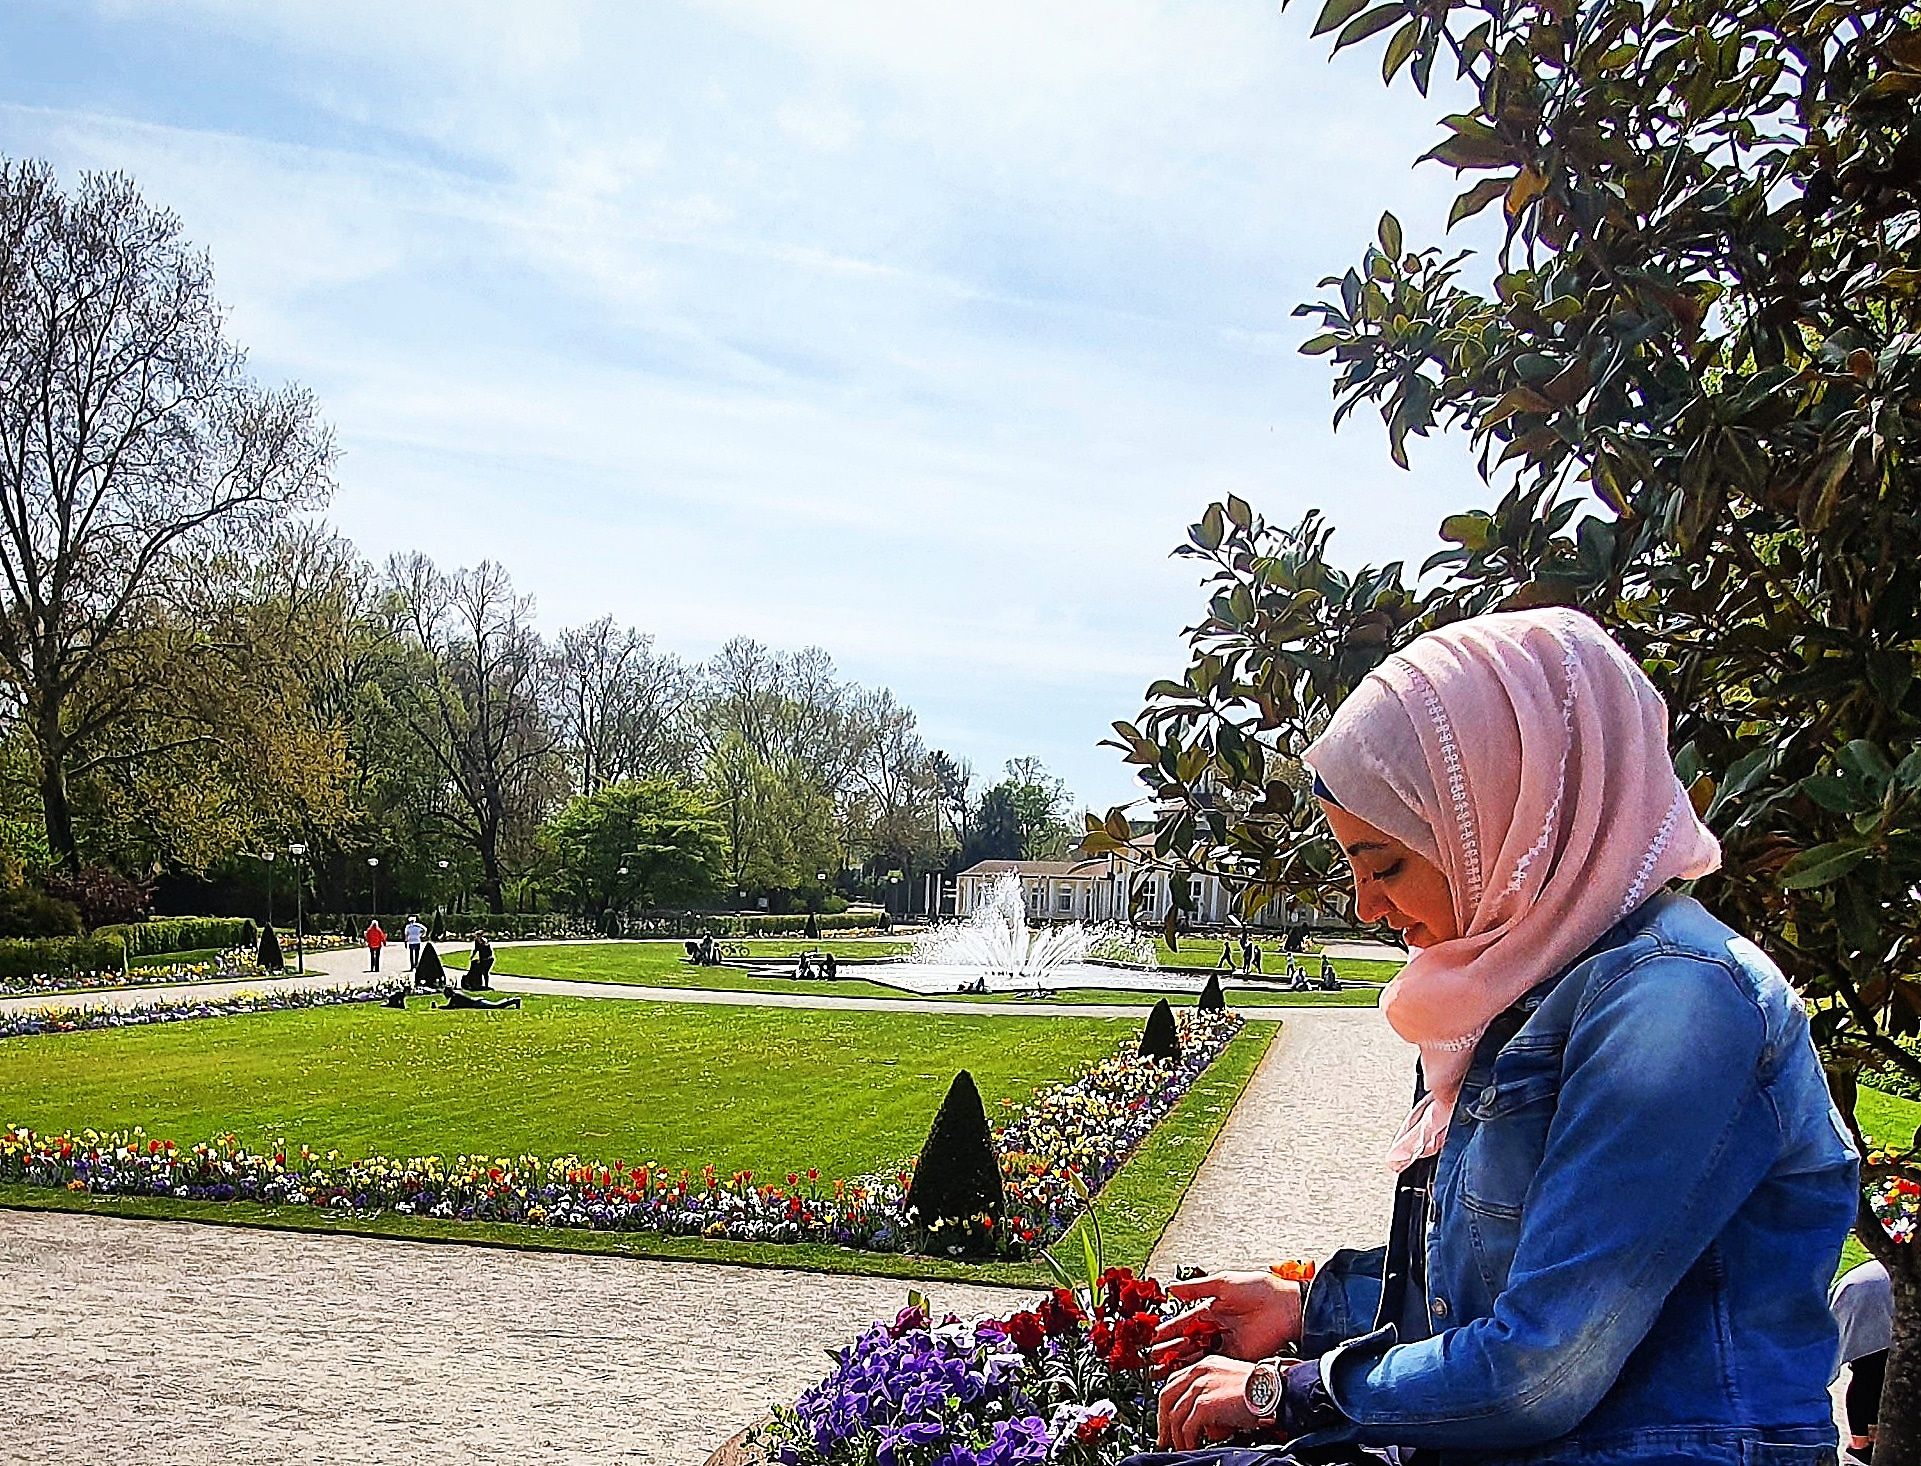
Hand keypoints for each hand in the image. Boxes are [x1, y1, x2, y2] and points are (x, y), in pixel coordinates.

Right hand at [1148, 1271, 1301, 1373]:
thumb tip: (1171, 1288)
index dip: (1168, 1330)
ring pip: (1197, 1354)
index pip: (1184, 1321)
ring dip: (1180, 1361)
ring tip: (1162, 1370)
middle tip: (1151, 1360)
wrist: (1288, 1308)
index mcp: (1212, 1308)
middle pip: (1187, 1341)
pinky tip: (1185, 1373)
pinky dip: (1199, 1368)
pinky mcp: (1237, 1356)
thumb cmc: (1260, 1290)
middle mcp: (1216, 1327)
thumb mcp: (1224, 1283)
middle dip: (1169, 1350)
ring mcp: (1226, 1343)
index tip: (1153, 1338)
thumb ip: (1196, 1289)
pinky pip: (1214, 1363)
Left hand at [1157, 1355, 1260, 1449]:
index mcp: (1205, 1365)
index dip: (1167, 1404)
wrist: (1275, 1391)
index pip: (1174, 1383)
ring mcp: (1201, 1386)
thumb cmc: (1262, 1390)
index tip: (1165, 1420)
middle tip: (1165, 1439)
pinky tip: (1192, 1447)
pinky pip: (1188, 1427)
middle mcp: (1199, 1372)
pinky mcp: (1205, 1404)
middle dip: (1163, 1422)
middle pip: (1167, 1397)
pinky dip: (1187, 1441)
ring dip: (1176, 1436)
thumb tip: (1204, 1424)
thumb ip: (1213, 1397)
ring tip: (1181, 1448)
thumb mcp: (1231, 1387)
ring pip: (1175, 1415)